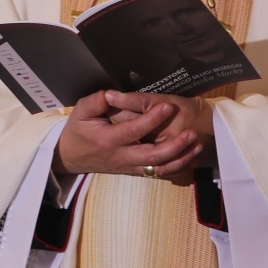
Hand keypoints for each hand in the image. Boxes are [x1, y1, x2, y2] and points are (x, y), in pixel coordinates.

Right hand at [53, 90, 201, 178]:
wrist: (71, 158)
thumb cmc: (77, 131)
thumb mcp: (80, 112)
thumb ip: (94, 102)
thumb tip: (109, 94)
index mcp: (109, 140)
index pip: (135, 130)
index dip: (152, 119)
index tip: (168, 106)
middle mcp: (122, 156)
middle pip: (152, 156)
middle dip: (174, 146)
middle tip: (191, 132)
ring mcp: (130, 166)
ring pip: (159, 168)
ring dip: (180, 158)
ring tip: (196, 145)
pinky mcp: (135, 171)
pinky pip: (158, 173)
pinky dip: (176, 166)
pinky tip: (189, 156)